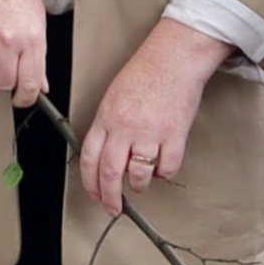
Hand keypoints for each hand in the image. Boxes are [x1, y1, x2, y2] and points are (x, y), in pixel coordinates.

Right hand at [0, 0, 50, 103]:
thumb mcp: (36, 17)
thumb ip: (38, 53)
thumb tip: (40, 83)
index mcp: (30, 37)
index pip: (30, 84)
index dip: (27, 97)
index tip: (23, 98)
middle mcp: (5, 41)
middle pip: (4, 83)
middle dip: (6, 78)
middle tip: (6, 62)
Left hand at [75, 21, 227, 219]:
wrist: (174, 57)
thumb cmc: (146, 72)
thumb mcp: (114, 96)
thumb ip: (108, 126)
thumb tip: (107, 154)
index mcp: (106, 118)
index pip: (89, 159)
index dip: (90, 183)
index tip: (95, 194)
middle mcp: (124, 128)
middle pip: (110, 174)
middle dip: (109, 197)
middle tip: (114, 207)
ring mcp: (149, 133)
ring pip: (138, 176)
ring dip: (139, 185)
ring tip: (141, 182)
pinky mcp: (174, 135)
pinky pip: (167, 168)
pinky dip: (165, 173)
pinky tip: (163, 166)